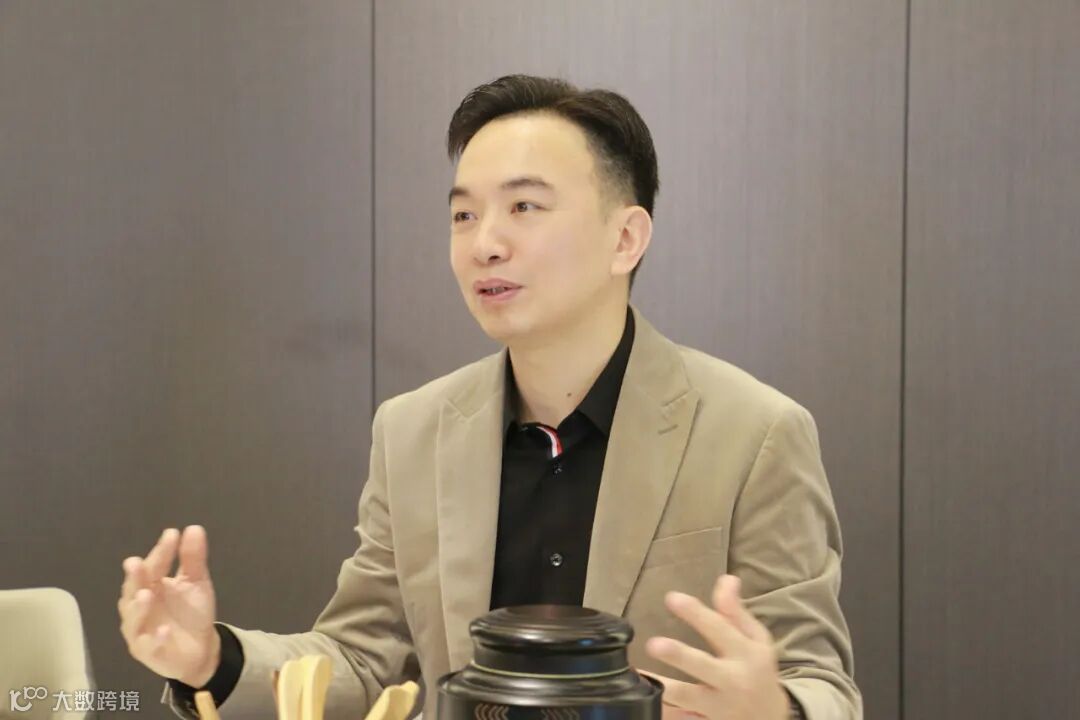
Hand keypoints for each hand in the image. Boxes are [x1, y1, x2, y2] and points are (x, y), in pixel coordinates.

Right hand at [118, 525, 220, 686]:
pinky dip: (155, 639)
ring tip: (147, 595)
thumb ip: (193, 559)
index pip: (152, 566)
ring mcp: (140, 631)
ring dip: (139, 608)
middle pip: (133, 590)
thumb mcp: (196, 583)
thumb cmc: (191, 612)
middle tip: (135, 563)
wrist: (200, 648)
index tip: (171, 534)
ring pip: (133, 619)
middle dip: (134, 578)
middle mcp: (139, 606)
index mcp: (150, 585)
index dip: (160, 552)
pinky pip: (149, 647)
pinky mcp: (148, 653)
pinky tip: (165, 631)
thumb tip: (193, 528)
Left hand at [642, 575, 789, 719]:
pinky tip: (643, 702)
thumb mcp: (756, 640)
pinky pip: (682, 718)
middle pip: (702, 666)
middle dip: (678, 656)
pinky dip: (664, 712)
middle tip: (653, 644)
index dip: (695, 613)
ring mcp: (718, 706)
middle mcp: (732, 680)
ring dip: (661, 688)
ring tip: (637, 675)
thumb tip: (726, 578)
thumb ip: (736, 611)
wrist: (771, 718)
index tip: (672, 598)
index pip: (719, 628)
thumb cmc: (758, 670)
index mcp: (746, 654)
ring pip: (686, 697)